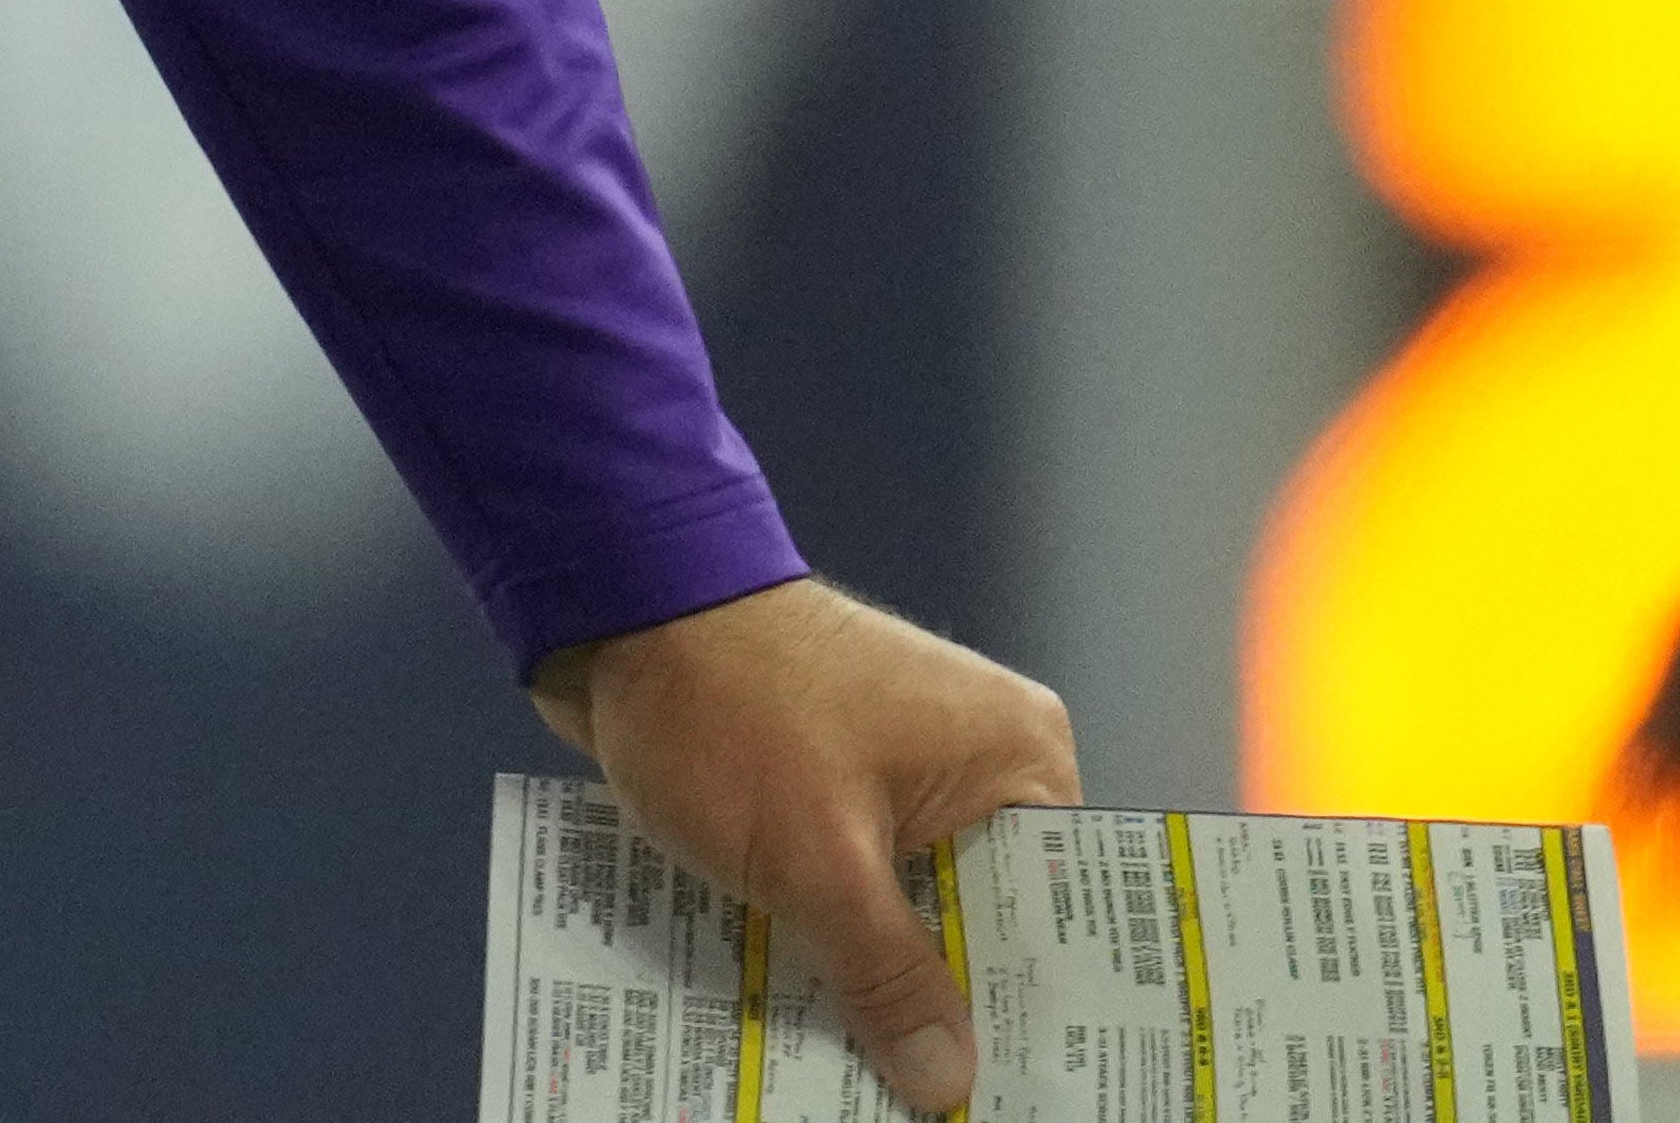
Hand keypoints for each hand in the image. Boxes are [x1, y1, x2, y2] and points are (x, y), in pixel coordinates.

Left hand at [534, 574, 1084, 1119]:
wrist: (616, 606)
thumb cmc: (733, 708)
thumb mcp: (819, 862)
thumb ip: (889, 976)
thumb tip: (951, 1084)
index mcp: (1014, 760)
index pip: (1063, 913)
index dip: (1042, 1009)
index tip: (1031, 1091)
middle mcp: (975, 765)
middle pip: (984, 925)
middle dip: (950, 1016)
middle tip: (937, 1111)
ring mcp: (899, 774)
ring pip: (907, 917)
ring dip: (876, 993)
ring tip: (866, 1091)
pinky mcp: (831, 788)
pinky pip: (849, 890)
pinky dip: (825, 948)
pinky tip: (802, 1029)